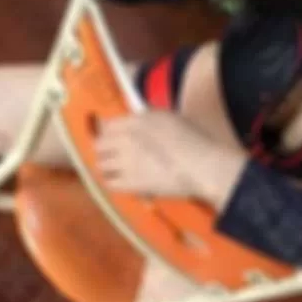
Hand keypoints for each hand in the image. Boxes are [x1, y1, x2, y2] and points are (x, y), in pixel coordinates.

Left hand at [94, 110, 208, 198]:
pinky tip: (122, 183)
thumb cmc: (194, 139)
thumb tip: (133, 123)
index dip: (109, 133)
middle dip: (104, 151)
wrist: (202, 166)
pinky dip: (114, 184)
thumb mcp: (169, 118)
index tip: (113, 139)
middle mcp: (125, 139)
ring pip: (101, 165)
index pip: (107, 125)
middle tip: (113, 156)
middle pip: (99, 145)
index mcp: (137, 120)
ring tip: (117, 171)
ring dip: (108, 168)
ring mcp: (126, 162)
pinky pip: (109, 184)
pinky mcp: (130, 183)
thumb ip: (147, 119)